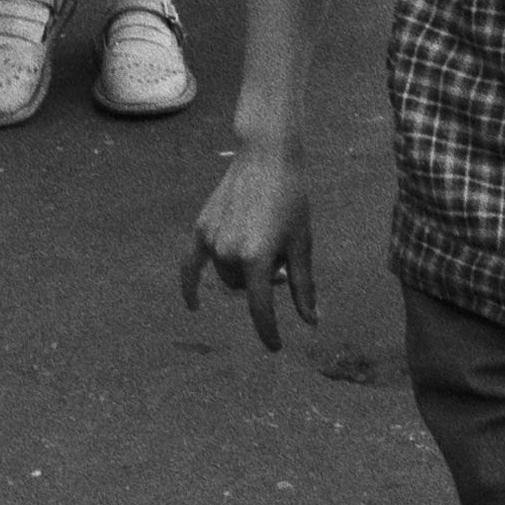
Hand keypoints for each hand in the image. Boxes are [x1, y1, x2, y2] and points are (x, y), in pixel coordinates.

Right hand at [181, 149, 319, 350]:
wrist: (267, 157)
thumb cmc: (292, 199)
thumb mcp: (302, 244)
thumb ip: (303, 286)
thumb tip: (312, 322)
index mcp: (257, 258)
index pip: (261, 309)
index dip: (269, 332)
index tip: (275, 347)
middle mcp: (229, 252)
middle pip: (246, 288)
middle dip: (263, 281)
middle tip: (281, 259)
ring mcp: (212, 240)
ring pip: (226, 276)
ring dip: (243, 272)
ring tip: (264, 243)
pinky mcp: (201, 228)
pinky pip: (192, 265)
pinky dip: (192, 285)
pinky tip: (194, 305)